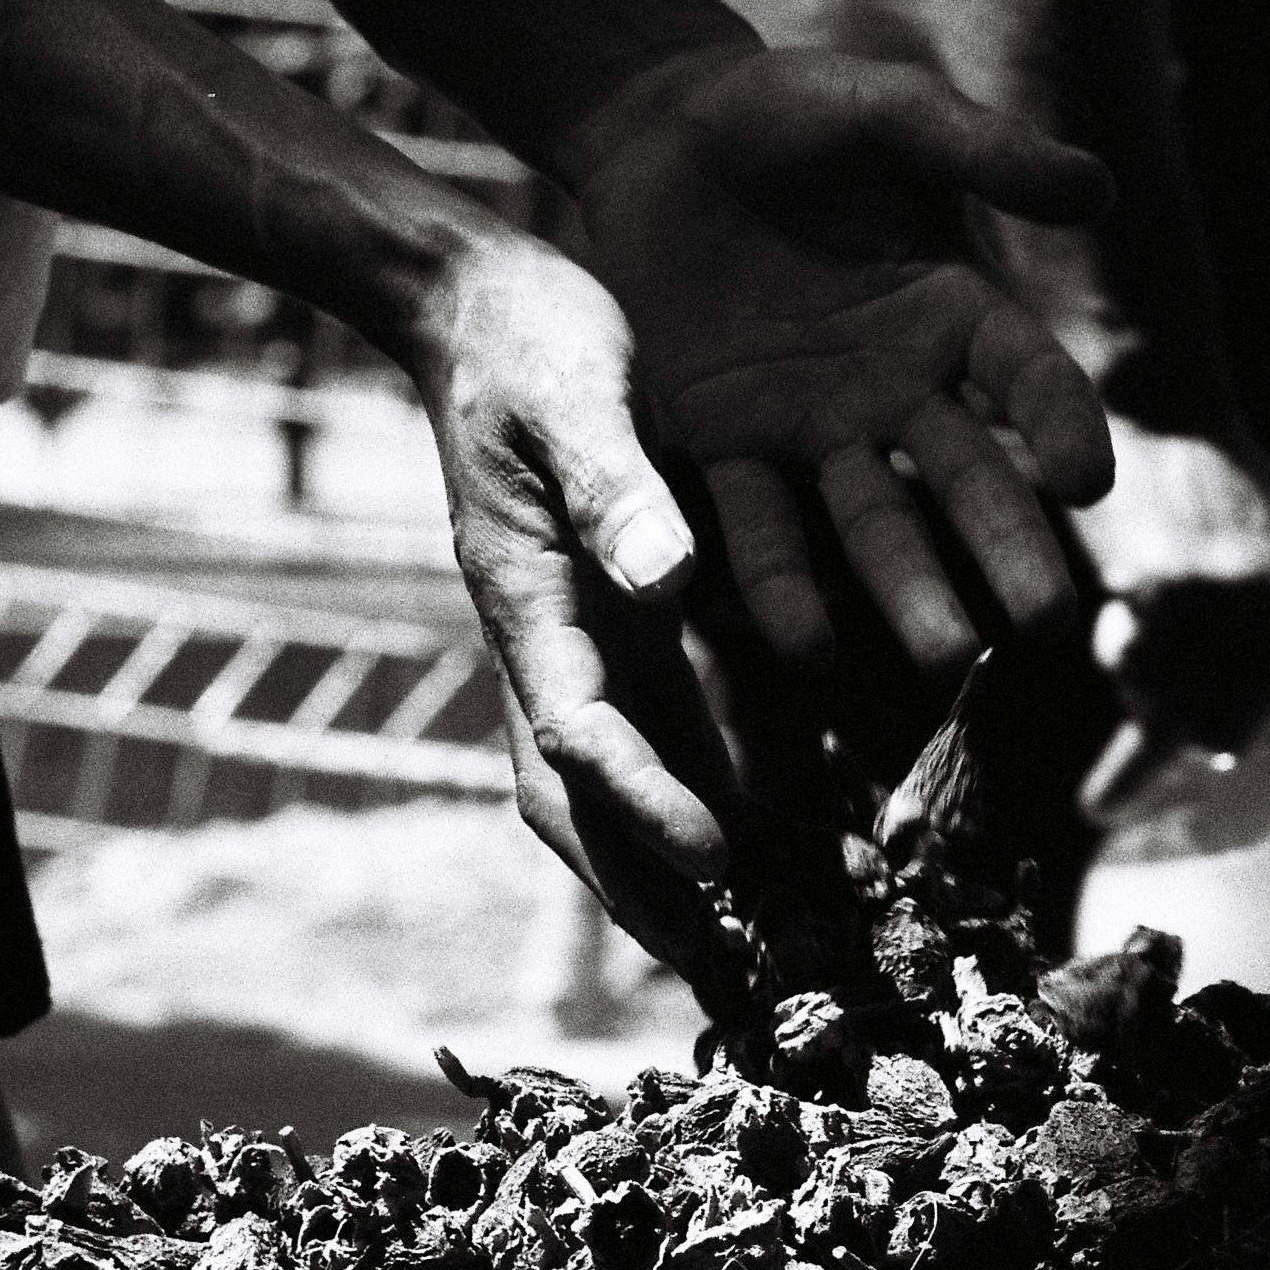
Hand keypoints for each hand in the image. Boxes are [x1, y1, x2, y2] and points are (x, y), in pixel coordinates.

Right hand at [402, 233, 735, 899]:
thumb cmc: (526, 338)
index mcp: (528, 600)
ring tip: (774, 928)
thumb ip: (617, 486)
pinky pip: (664, 722)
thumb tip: (666, 586)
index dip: (646, 802)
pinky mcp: (623, 613)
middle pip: (580, 795)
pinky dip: (712, 782)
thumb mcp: (575, 392)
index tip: (719, 858)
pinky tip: (788, 823)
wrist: (481, 302)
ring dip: (682, 854)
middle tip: (726, 967)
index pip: (580, 734)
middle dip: (642, 885)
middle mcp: (552, 639)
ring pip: (622, 777)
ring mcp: (584, 634)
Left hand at [558, 45, 1118, 674]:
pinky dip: (779, 585)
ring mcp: (813, 423)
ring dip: (906, 589)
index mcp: (956, 307)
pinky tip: (804, 645)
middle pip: (964, 477)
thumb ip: (981, 151)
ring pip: (870, 520)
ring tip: (941, 657)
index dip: (1060, 426)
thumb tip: (1102, 189)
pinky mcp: (725, 441)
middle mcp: (898, 384)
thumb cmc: (790, 109)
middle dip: (1003, 547)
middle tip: (1041, 625)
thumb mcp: (890, 114)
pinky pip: (757, 523)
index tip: (1086, 481)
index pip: (1027, 380)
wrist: (660, 130)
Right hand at [1073, 418, 1269, 762]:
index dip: (1251, 728)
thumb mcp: (1266, 556)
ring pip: (1175, 710)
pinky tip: (1115, 607)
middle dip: (1185, 727)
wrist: (1158, 403)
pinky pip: (1134, 670)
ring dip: (1140, 686)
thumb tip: (1238, 748)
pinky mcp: (1167, 582)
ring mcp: (1229, 595)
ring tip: (1126, 632)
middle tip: (1147, 700)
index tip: (1207, 728)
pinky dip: (1116, 652)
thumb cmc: (1198, 485)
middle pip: (1233, 732)